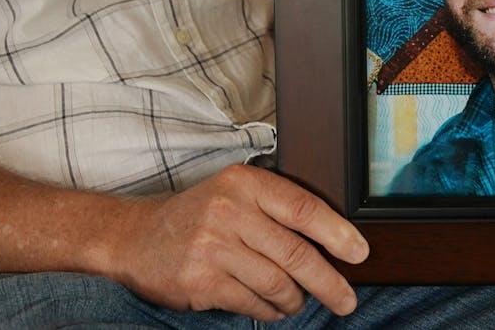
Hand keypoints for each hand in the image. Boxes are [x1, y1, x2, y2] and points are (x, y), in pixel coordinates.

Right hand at [103, 164, 368, 320]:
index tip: (359, 253)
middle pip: (296, 252)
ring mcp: (213, 247)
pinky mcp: (201, 281)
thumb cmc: (196, 217)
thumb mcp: (234, 194)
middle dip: (329, 282)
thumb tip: (333, 240)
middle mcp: (229, 210)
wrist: (134, 238)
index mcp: (245, 182)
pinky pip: (252, 303)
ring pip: (278, 283)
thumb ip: (275, 208)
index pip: (304, 207)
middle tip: (346, 299)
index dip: (337, 233)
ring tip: (298, 303)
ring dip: (296, 300)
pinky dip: (269, 311)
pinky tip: (272, 309)